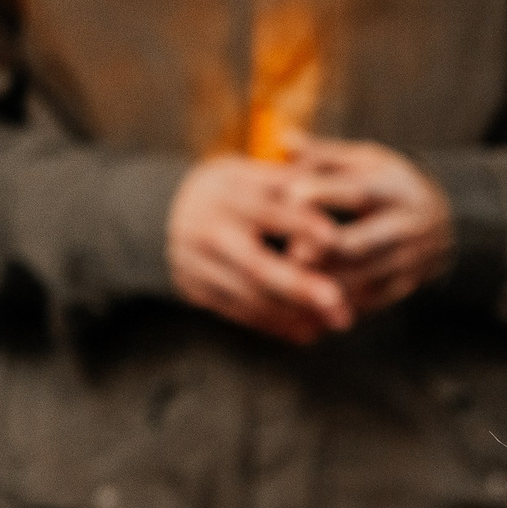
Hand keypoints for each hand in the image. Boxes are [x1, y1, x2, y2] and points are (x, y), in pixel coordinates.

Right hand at [165, 156, 352, 343]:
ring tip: (334, 321)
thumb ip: (290, 184)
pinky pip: (237, 312)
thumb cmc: (232, 191)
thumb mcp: (251, 175)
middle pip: (256, 262)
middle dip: (299, 285)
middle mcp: (208, 225)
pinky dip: (274, 325)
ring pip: (250, 295)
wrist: (160, 212)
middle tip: (338, 301)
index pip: (266, 206)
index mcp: (227, 189)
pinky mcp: (193, 287)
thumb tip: (346, 189)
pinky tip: (307, 332)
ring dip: (294, 313)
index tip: (334, 238)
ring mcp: (196, 260)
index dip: (299, 222)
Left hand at [286, 135, 453, 315]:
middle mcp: (405, 226)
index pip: (358, 191)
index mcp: (393, 188)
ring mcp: (408, 260)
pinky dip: (338, 305)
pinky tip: (309, 307)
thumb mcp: (366, 161)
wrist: (447, 220)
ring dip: (324, 283)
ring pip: (361, 279)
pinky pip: (368, 302)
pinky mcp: (405, 287)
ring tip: (289, 282)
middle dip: (321, 250)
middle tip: (288, 253)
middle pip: (360, 243)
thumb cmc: (390, 184)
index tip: (290, 195)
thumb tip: (283, 139)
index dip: (324, 193)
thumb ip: (324, 155)